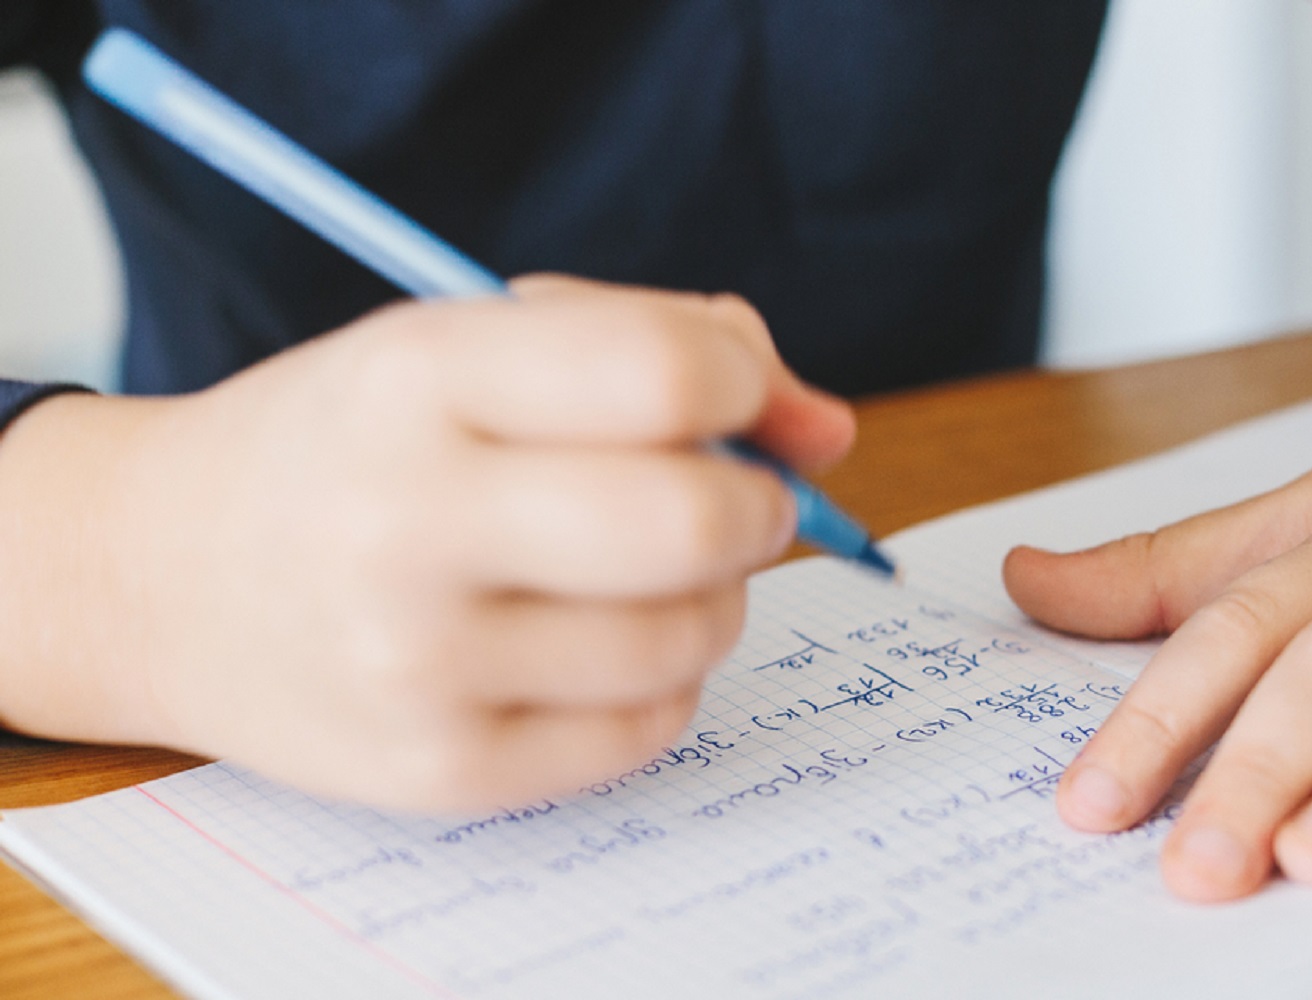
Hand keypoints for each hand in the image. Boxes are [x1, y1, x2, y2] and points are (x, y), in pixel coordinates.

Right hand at [0, 277, 852, 811]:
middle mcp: (406, 521)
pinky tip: (591, 641)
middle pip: (695, 522)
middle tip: (725, 500)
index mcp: (420, 377)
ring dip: (710, 597)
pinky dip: (659, 679)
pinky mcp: (440, 769)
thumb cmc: (361, 439)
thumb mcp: (477, 340)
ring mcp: (418, 662)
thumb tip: (830, 433)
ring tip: (637, 572)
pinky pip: (649, 726)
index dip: (742, 379)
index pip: (664, 374)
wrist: (163, 571)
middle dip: (755, 505)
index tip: (725, 395)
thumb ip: (667, 346)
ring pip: (692, 634)